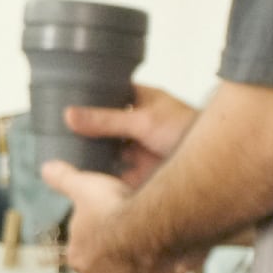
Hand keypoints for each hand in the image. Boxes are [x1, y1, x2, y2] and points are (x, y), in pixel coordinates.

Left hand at [39, 158, 191, 272]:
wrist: (148, 228)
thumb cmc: (115, 210)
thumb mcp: (84, 187)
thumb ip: (64, 179)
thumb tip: (47, 169)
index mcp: (80, 256)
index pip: (83, 252)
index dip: (96, 240)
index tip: (108, 229)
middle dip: (118, 262)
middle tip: (133, 246)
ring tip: (154, 266)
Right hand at [61, 83, 198, 190]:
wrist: (216, 167)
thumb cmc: (189, 130)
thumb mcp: (143, 121)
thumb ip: (106, 120)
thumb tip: (70, 115)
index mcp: (142, 101)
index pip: (110, 94)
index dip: (89, 96)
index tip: (63, 98)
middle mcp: (138, 125)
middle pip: (104, 126)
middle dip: (85, 130)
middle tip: (55, 130)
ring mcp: (139, 149)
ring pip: (108, 151)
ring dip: (91, 154)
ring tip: (62, 154)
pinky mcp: (140, 173)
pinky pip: (115, 175)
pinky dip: (101, 177)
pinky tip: (83, 178)